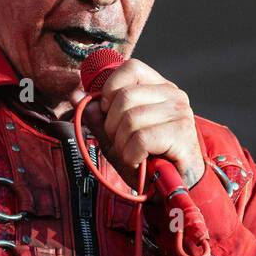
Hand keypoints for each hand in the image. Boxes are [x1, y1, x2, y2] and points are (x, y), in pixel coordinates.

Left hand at [80, 58, 205, 191]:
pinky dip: (132, 157)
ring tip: (134, 156)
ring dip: (122, 145)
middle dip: (112, 126)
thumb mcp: (117, 137)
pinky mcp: (180, 132)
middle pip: (124, 97)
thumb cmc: (147, 160)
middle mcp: (173, 95)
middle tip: (124, 144)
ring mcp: (179, 112)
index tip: (109, 112)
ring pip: (129, 120)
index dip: (111, 89)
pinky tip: (140, 162)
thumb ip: (97, 117)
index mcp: (159, 88)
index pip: (130, 68)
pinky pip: (140, 139)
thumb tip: (76, 95)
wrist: (175, 187)